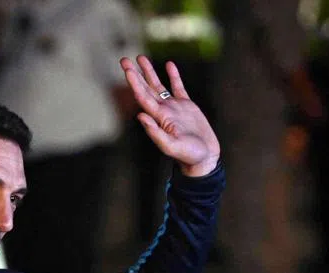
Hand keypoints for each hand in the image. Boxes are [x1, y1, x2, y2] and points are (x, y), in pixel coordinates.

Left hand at [120, 56, 220, 176]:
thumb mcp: (171, 146)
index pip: (143, 97)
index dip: (134, 82)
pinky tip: (169, 64)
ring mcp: (174, 107)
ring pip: (159, 85)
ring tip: (141, 58)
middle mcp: (163, 110)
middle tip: (124, 60)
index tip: (127, 69)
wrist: (204, 157)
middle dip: (135, 74)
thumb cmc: (188, 155)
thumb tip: (140, 116)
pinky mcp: (187, 106)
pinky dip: (173, 76)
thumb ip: (155, 132)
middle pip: (146, 88)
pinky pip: (178, 87)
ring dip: (149, 72)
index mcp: (158, 118)